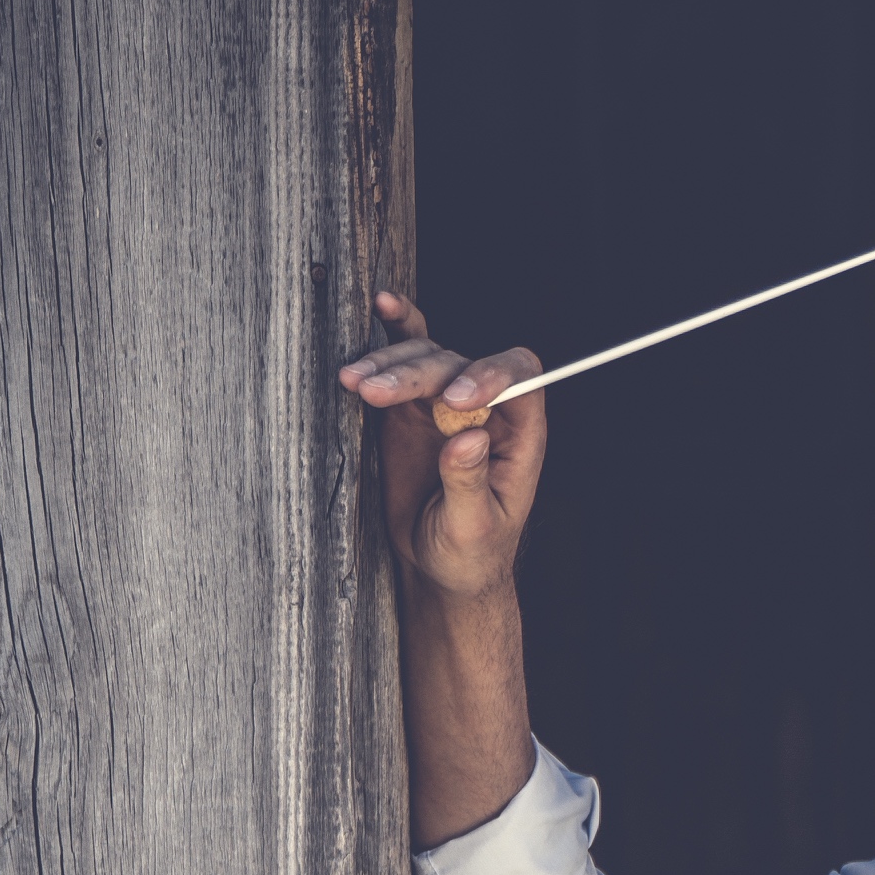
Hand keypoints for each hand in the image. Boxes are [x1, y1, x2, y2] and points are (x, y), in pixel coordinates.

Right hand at [338, 292, 545, 597]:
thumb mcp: (472, 529)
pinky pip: (407, 359)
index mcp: (520, 434)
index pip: (521, 379)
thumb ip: (470, 483)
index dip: (492, 376)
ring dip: (389, 366)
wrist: (438, 567)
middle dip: (418, 375)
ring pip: (426, 359)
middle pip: (459, 365)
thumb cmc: (470, 554)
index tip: (455, 399)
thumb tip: (469, 436)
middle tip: (375, 394)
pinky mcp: (412, 406)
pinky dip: (393, 335)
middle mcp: (488, 408)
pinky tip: (382, 307)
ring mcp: (447, 402)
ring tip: (353, 383)